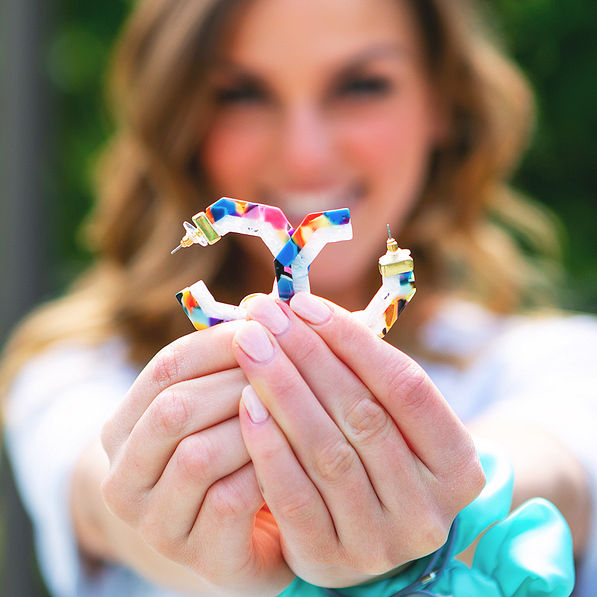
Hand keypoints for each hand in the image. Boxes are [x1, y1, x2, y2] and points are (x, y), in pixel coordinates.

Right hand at [100, 322, 293, 595]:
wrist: (239, 539)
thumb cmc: (233, 458)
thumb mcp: (220, 409)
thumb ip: (230, 363)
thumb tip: (258, 304)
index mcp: (125, 430)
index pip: (165, 369)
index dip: (219, 342)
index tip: (267, 323)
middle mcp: (124, 478)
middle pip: (174, 409)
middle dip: (238, 380)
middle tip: (290, 362)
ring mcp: (156, 524)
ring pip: (199, 454)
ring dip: (255, 425)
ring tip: (296, 406)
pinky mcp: (198, 558)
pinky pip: (230, 500)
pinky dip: (267, 469)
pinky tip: (296, 454)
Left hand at [233, 293, 484, 587]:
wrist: (365, 530)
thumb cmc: (377, 456)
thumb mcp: (391, 420)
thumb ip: (363, 372)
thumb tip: (303, 310)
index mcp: (457, 466)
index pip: (407, 386)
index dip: (353, 340)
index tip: (304, 304)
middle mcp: (428, 510)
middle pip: (363, 415)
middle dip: (308, 355)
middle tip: (265, 315)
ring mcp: (380, 543)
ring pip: (327, 452)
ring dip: (283, 390)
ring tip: (250, 347)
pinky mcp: (330, 561)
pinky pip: (294, 497)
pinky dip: (268, 445)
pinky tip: (246, 403)